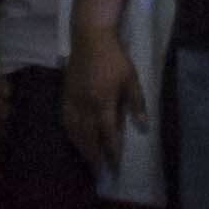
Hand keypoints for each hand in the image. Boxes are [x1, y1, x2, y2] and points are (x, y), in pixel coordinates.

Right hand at [60, 29, 141, 164]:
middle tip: (99, 172)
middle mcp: (85, 105)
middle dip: (94, 156)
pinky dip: (71, 134)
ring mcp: (72, 100)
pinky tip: (75, 139)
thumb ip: (136, 103)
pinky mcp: (65, 95)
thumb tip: (143, 127)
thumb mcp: (131, 78)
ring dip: (81, 148)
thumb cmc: (114, 57)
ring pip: (74, 132)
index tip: (116, 167)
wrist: (90, 37)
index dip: (112, 152)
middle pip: (88, 138)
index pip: (108, 134)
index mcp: (103, 102)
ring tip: (88, 160)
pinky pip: (65, 121)